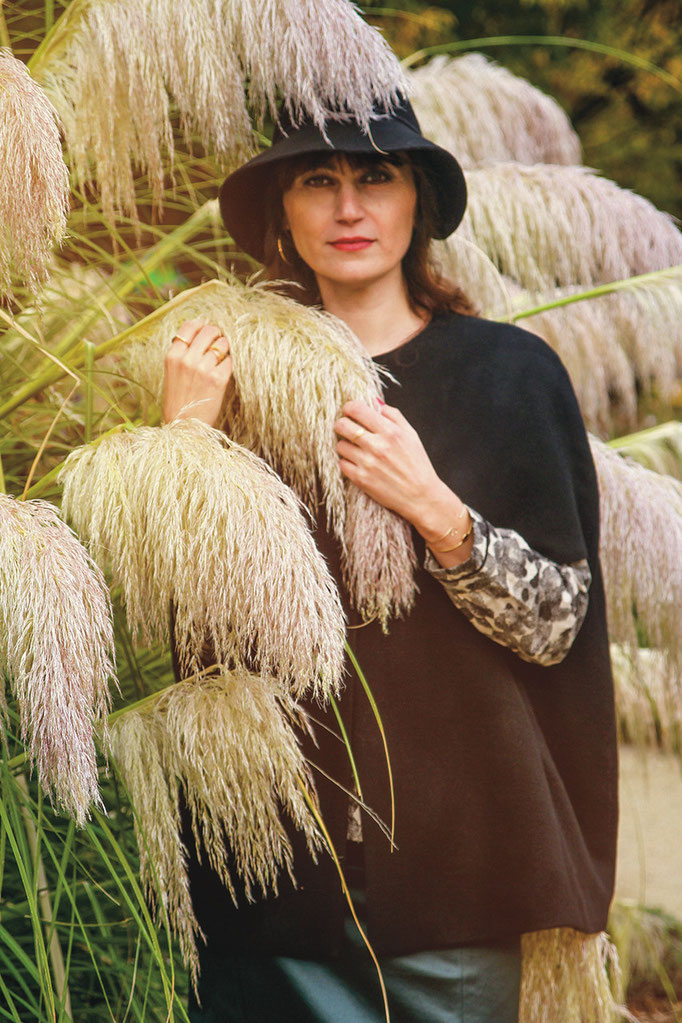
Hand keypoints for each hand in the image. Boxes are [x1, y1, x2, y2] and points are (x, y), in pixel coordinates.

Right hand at [163, 320, 232, 426]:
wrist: (184, 427)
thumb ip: (183, 352)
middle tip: (219, 341)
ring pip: (222, 344)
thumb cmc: (179, 400)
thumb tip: (202, 328)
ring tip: (221, 358)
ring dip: (225, 349)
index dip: (201, 325)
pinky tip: (222, 372)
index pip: (189, 326)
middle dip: (217, 333)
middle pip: (209, 331)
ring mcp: (203, 368)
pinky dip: (228, 364)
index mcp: (172, 356)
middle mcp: (187, 359)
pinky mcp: (218, 379)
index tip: (206, 330)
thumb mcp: (172, 372)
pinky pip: (229, 360)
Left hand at [334, 400, 473, 563]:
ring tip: (356, 449)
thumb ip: (393, 415)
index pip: (357, 409)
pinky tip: (357, 463)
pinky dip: (347, 462)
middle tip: (347, 428)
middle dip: (342, 424)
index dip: (349, 407)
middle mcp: (377, 446)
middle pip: (342, 425)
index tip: (350, 411)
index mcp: (390, 431)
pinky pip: (342, 464)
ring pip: (340, 445)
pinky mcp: (360, 479)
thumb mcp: (411, 435)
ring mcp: (367, 463)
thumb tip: (375, 401)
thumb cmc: (417, 464)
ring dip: (345, 445)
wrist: (420, 496)